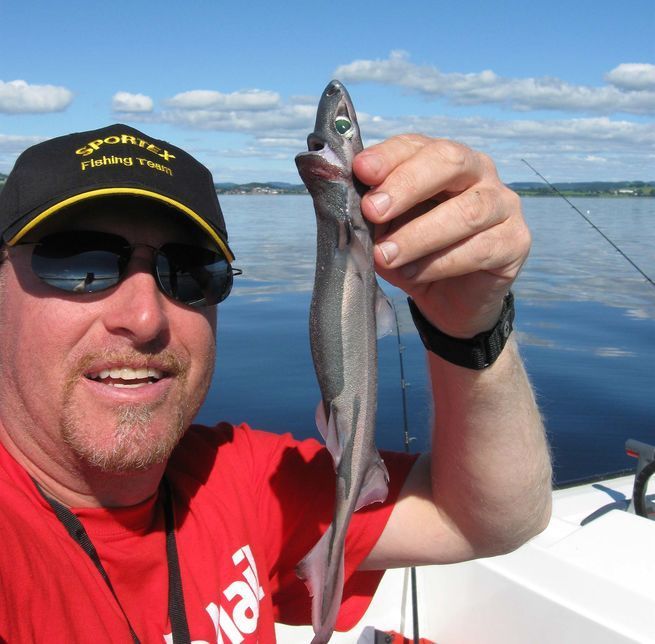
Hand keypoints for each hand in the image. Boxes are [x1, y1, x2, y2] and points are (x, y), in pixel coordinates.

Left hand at [353, 135, 529, 338]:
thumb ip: (372, 214)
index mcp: (442, 160)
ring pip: (467, 210)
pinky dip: (440, 263)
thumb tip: (344, 199)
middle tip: (373, 210)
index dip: (389, 156)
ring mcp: (503, 204)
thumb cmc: (416, 256)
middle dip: (406, 184)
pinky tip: (413, 274)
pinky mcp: (516, 241)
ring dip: (420, 234)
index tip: (361, 171)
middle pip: (449, 161)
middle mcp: (478, 173)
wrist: (450, 303)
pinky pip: (480, 247)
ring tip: (386, 256)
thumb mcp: (386, 232)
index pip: (417, 145)